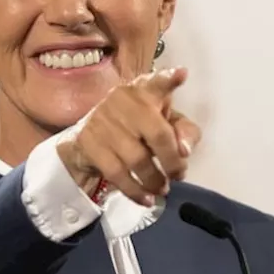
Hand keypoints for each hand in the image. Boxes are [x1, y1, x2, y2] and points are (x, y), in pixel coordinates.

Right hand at [57, 66, 201, 205]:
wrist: (89, 140)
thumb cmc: (136, 128)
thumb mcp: (164, 124)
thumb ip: (184, 133)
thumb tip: (184, 151)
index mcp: (145, 91)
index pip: (157, 83)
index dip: (169, 79)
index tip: (181, 74)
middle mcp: (124, 100)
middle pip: (158, 134)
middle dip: (172, 161)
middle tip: (179, 175)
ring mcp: (104, 121)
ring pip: (138, 159)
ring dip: (155, 180)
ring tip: (163, 189)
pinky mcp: (89, 143)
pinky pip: (117, 174)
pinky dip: (135, 191)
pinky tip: (146, 199)